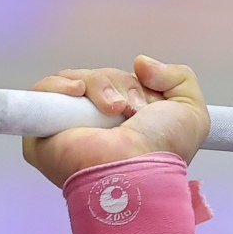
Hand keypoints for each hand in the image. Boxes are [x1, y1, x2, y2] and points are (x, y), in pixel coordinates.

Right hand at [22, 55, 209, 187]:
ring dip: (99, 85)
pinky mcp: (41, 134)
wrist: (137, 171)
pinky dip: (59, 85)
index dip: (134, 85)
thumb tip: (139, 62)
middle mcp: (95, 126)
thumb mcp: (191, 111)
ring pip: (74, 80)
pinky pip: (41, 91)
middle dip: (120, 84)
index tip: (147, 105)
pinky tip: (78, 92)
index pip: (119, 84)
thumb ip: (178, 76)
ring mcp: (67, 129)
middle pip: (98, 78)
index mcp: (124, 124)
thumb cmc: (165, 151)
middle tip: (131, 110)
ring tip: (113, 109)